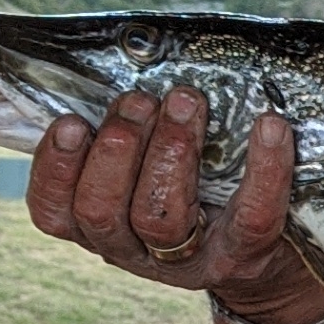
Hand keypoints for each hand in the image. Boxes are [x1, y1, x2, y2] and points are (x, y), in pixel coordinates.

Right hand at [26, 88, 323, 323]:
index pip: (54, 212)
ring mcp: (188, 262)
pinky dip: (263, 170)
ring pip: (160, 220)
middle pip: (103, 212)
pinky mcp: (242, 259)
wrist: (262, 250)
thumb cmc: (191, 185)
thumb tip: (108, 60)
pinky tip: (269, 127)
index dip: (54, 168)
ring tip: (185, 101)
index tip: (72, 121)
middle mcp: (135, 252)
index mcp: (100, 227)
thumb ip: (121, 130)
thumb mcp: (144, 163)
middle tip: (139, 100)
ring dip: (170, 152)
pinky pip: (251, 217)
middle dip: (116, 149)